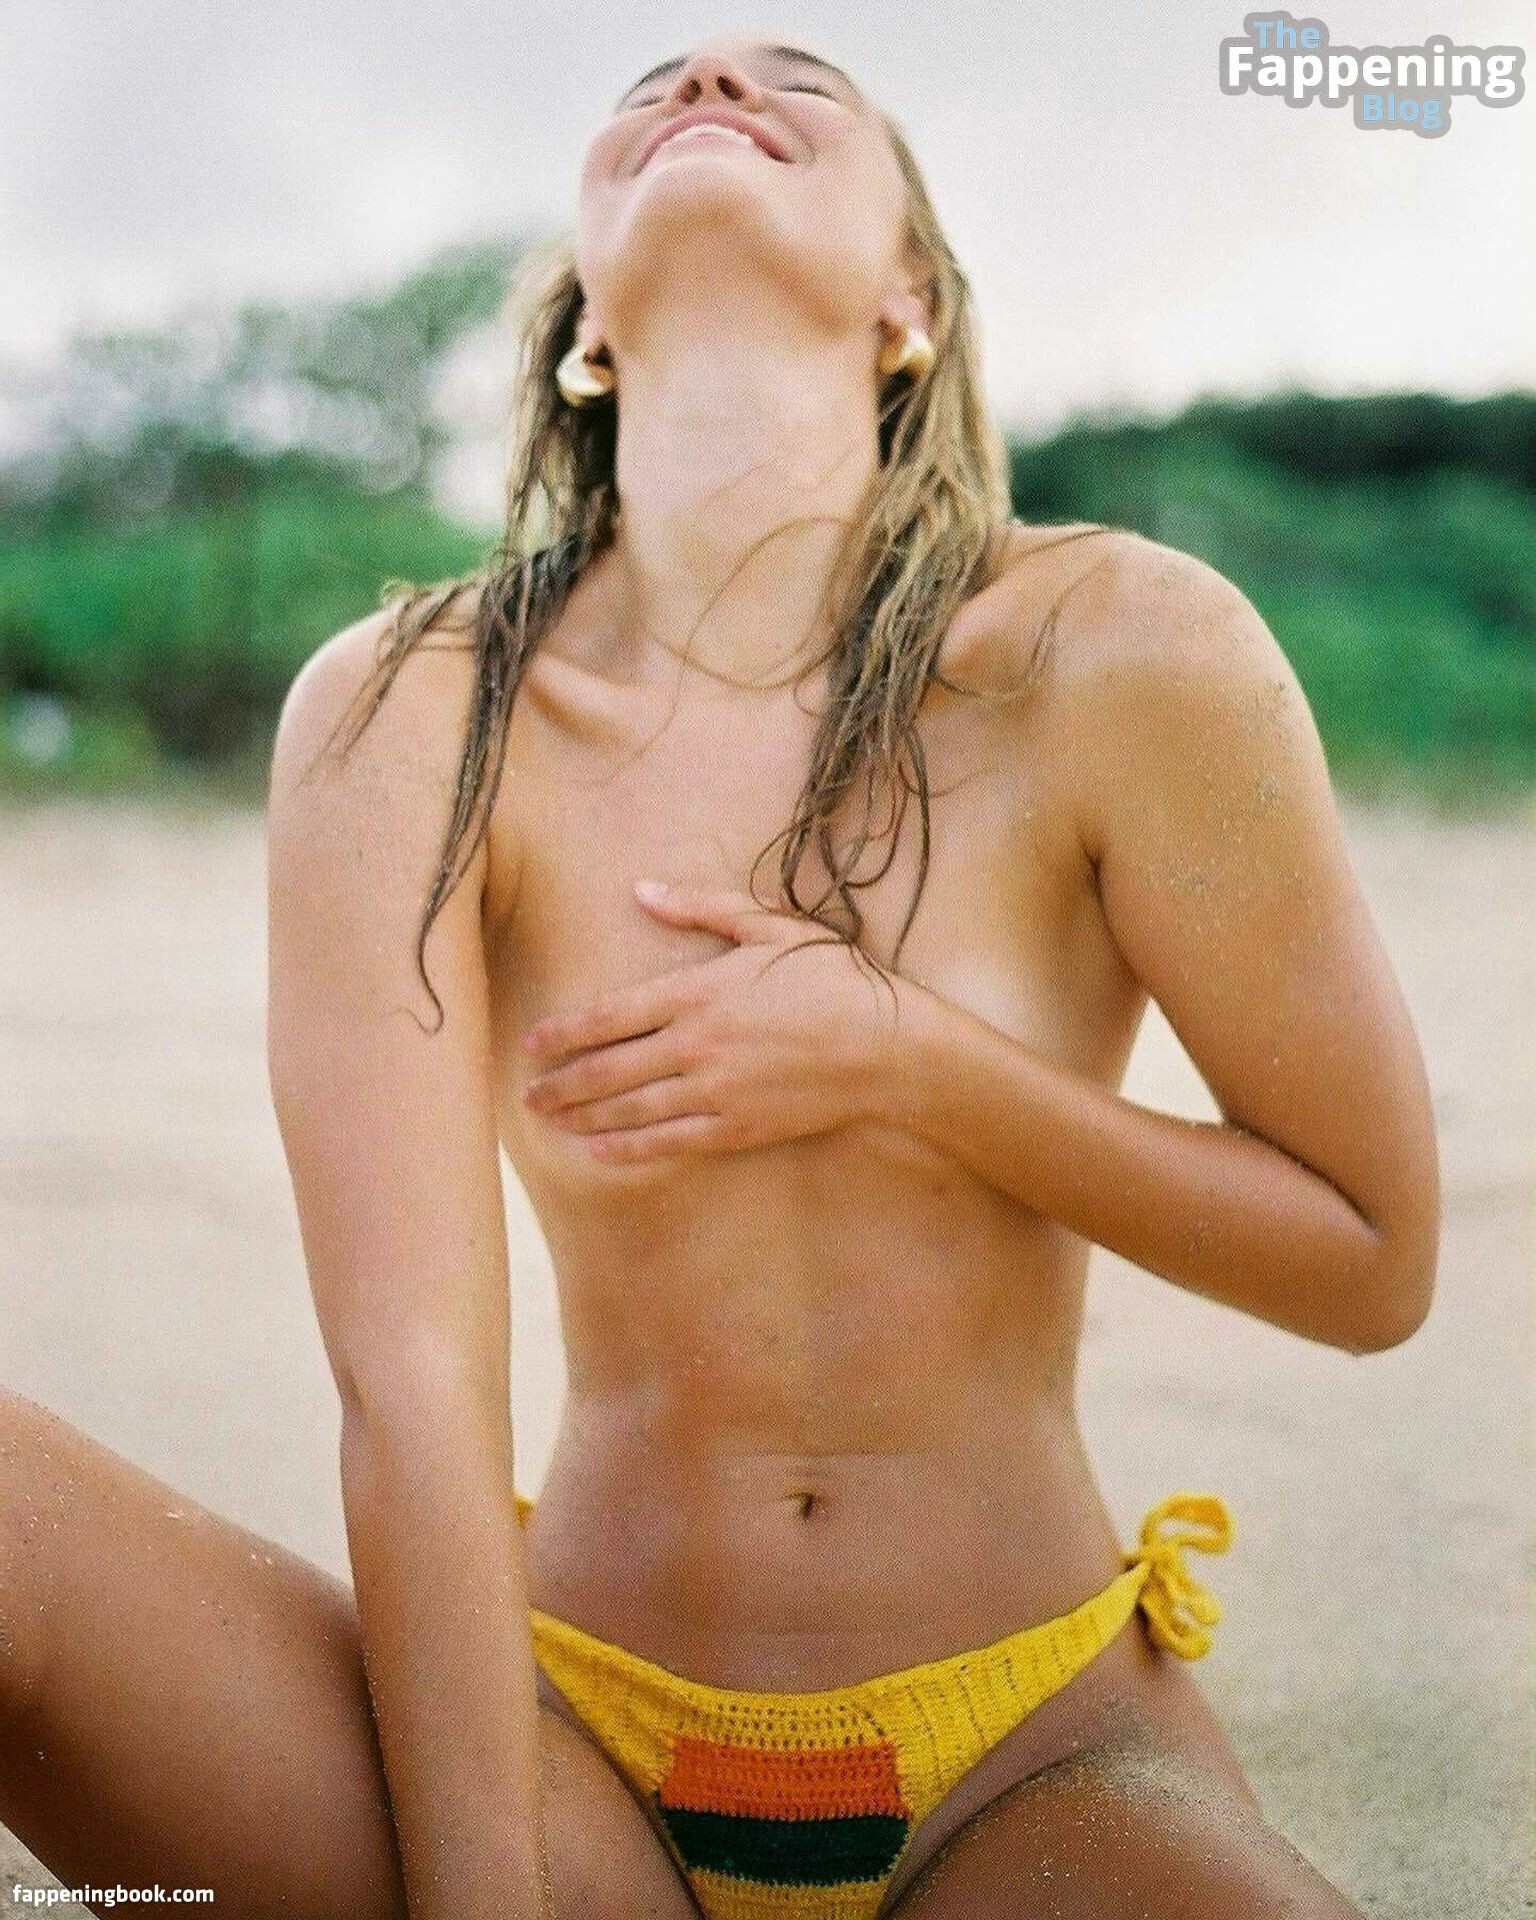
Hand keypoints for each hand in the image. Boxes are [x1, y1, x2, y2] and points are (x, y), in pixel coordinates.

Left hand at [519, 879, 909, 1163]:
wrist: (888, 1048)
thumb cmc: (833, 978)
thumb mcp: (771, 925)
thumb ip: (702, 907)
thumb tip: (641, 890)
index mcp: (698, 992)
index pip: (609, 1016)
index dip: (562, 1032)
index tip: (529, 1043)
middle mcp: (696, 1046)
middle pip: (606, 1070)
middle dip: (558, 1083)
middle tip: (524, 1093)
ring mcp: (715, 1092)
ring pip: (629, 1110)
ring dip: (581, 1116)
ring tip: (547, 1121)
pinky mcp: (736, 1128)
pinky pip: (667, 1142)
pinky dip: (626, 1148)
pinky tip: (596, 1150)